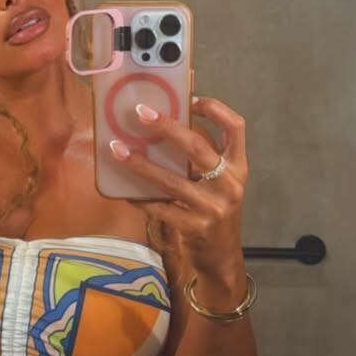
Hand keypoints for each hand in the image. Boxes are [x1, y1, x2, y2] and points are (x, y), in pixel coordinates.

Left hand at [109, 95, 248, 282]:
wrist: (221, 257)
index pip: (236, 128)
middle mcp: (230, 185)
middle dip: (167, 127)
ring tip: (117, 149)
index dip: (216, 109)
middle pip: (198, 148)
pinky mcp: (195, 228)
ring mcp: (214, 208)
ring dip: (140, 164)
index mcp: (238, 167)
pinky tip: (123, 189)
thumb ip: (201, 159)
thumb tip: (164, 125)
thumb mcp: (218, 183)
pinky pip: (160, 208)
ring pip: (171, 180)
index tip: (192, 99)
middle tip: (141, 112)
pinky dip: (139, 197)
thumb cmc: (214, 210)